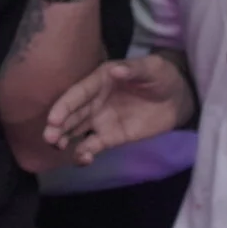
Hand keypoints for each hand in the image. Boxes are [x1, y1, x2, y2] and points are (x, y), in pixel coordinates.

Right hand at [43, 56, 192, 162]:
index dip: (64, 105)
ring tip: (58, 147)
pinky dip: (85, 153)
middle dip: (58, 125)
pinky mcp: (111, 137)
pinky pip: (93, 146)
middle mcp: (95, 100)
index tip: (53, 118)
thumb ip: (134, 70)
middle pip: (72, 113)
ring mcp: (101, 120)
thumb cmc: (162, 77)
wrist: (177, 99)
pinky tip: (83, 159)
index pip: (78, 93)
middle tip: (49, 138)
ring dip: (65, 139)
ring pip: (76, 130)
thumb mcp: (152, 68)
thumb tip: (116, 71)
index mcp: (100, 80)